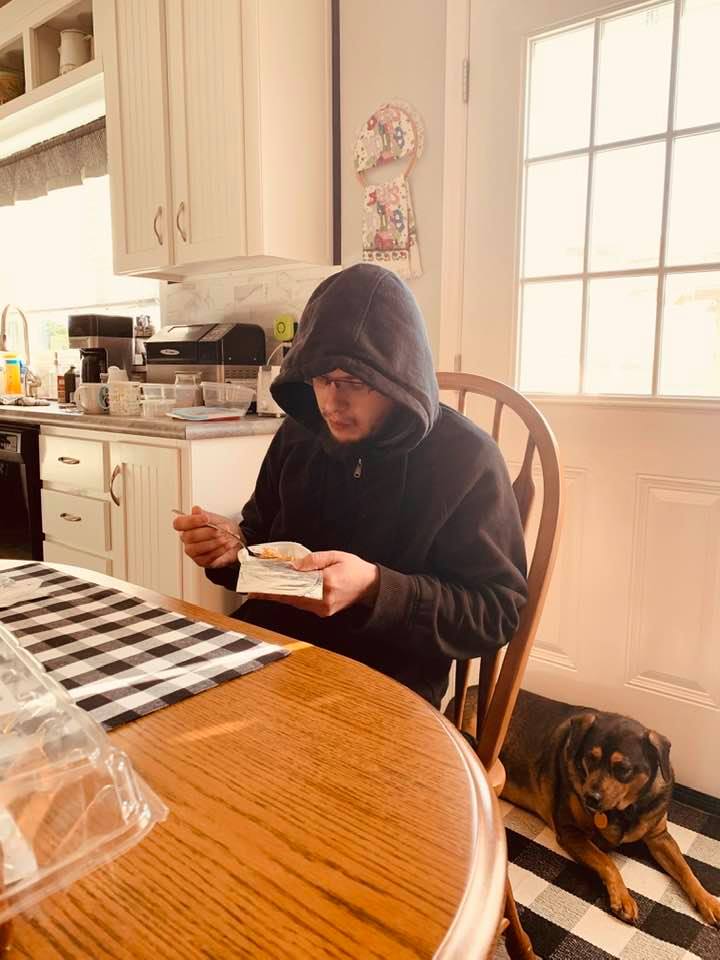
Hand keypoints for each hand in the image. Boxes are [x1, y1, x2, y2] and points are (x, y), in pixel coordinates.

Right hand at [173, 505, 243, 568]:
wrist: (232, 538)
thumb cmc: (220, 528)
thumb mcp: (214, 518)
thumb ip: (204, 514)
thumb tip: (195, 510)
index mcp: (186, 526)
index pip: (179, 523)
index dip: (191, 521)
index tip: (206, 519)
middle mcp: (187, 539)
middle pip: (190, 536)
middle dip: (208, 533)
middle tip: (221, 530)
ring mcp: (192, 551)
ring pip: (197, 548)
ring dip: (215, 542)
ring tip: (226, 538)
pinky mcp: (201, 561)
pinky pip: (207, 557)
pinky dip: (219, 550)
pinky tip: (226, 545)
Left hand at [251, 551, 379, 617]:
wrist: (370, 586)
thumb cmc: (354, 568)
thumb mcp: (335, 556)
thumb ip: (314, 560)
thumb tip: (294, 566)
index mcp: (327, 582)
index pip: (295, 585)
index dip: (276, 586)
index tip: (261, 586)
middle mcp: (324, 599)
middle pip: (292, 597)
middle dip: (272, 594)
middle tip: (254, 591)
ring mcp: (323, 608)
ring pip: (296, 603)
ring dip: (279, 598)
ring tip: (262, 592)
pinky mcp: (324, 612)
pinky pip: (303, 605)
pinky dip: (291, 599)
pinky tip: (280, 594)